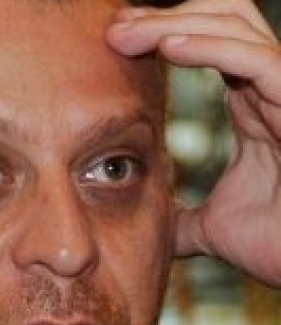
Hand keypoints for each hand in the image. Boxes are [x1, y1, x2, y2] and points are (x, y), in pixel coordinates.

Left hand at [107, 0, 280, 285]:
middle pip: (220, 21)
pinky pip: (257, 60)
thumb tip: (152, 226)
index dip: (164, 35)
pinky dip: (211, 47)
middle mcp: (271, 90)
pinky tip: (168, 47)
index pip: (209, 46)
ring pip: (235, 28)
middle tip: (115, 30)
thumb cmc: (276, 245)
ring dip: (173, 25)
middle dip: (164, 18)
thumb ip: (181, 219)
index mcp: (253, 106)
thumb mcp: (212, 227)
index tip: (116, 44)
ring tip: (124, 34)